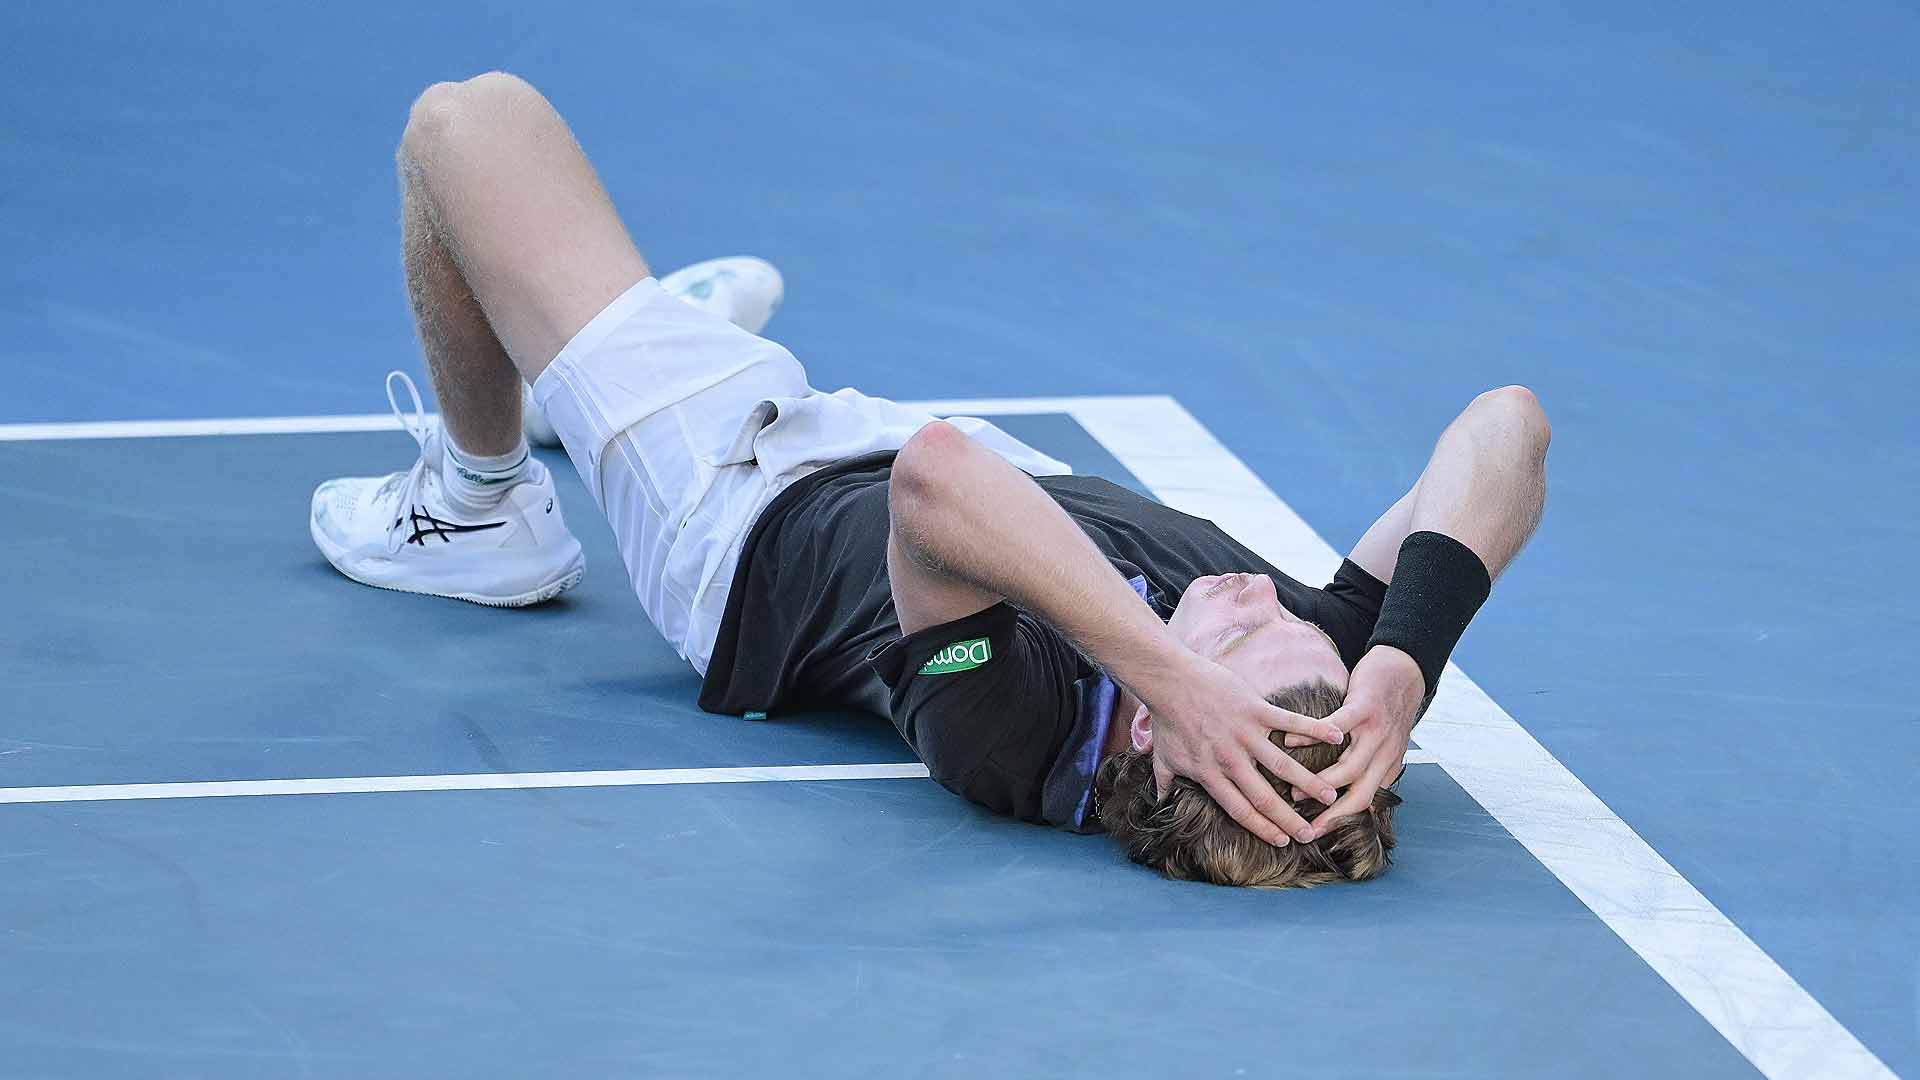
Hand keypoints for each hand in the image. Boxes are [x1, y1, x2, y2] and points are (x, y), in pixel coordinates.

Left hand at [1140, 652, 1345, 846]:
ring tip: (1330, 796)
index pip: (1240, 810)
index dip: (1263, 829)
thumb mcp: (1163, 759)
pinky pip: (1290, 722)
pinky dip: (1314, 729)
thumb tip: (1162, 805)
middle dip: (1290, 819)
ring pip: (1283, 765)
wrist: (1170, 681)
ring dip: (1309, 782)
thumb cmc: (1167, 720)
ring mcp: (1244, 734)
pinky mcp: (1254, 709)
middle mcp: (1230, 760)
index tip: (1283, 843)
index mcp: (1209, 774)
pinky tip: (1337, 738)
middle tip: (1312, 834)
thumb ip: (1166, 785)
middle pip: (1265, 797)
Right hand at [1287, 645, 1424, 837]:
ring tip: (1293, 792)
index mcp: (1388, 765)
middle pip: (1360, 794)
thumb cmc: (1389, 709)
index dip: (1342, 821)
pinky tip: (1291, 743)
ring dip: (1320, 783)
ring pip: (1350, 767)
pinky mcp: (1365, 707)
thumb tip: (1362, 802)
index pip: (1366, 802)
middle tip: (1306, 829)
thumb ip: (1375, 770)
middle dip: (1332, 815)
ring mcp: (1376, 731)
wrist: (1406, 670)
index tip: (1316, 832)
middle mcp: (1386, 753)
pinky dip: (1312, 737)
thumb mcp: (1389, 745)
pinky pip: (1336, 727)